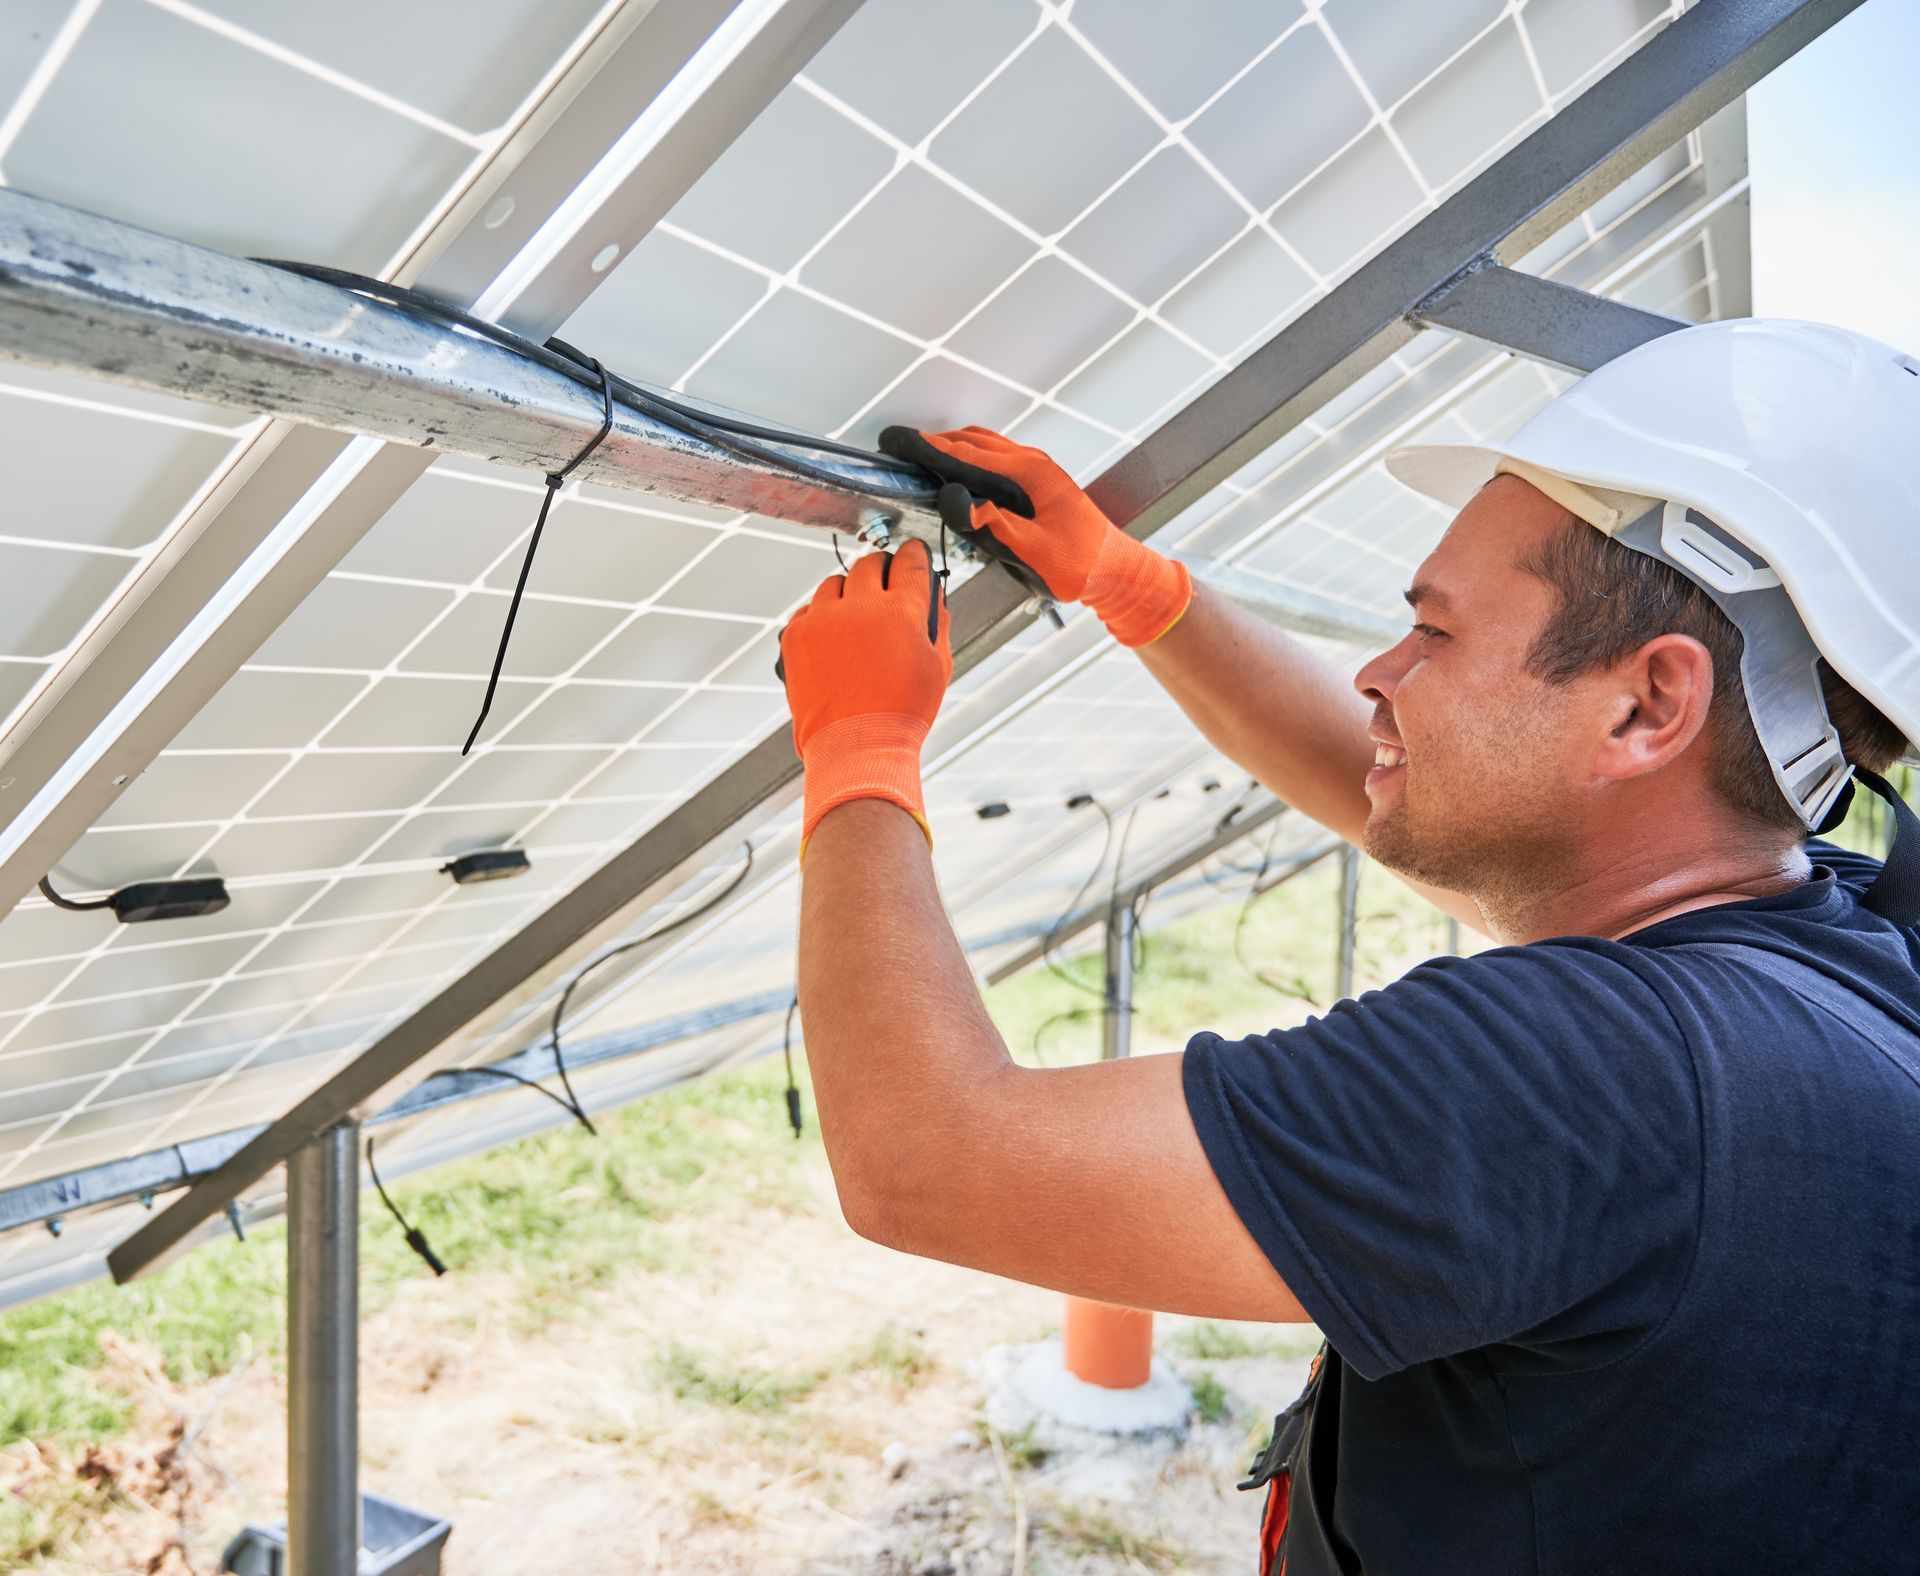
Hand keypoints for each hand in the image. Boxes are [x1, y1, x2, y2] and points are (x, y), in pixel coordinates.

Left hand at [779, 540, 951, 853]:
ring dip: (849, 593)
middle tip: (885, 583)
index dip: (915, 554)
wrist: (857, 747)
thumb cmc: (901, 713)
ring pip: (835, 583)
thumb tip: (934, 598)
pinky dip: (821, 617)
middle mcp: (861, 606)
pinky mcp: (796, 635)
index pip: (911, 562)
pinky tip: (834, 638)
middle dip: (881, 569)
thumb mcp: (938, 667)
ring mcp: (824, 619)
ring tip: (856, 618)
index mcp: (902, 611)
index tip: (914, 554)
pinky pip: (809, 610)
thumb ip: (938, 624)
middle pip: (870, 563)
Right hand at [879, 424, 1190, 647]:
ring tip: (920, 453)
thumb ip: (996, 526)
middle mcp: (1034, 463)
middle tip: (902, 444)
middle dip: (936, 441)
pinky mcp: (1038, 481)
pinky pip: (997, 457)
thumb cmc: (1081, 565)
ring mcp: (1038, 469)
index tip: (901, 441)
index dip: (931, 447)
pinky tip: (957, 468)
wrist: (1115, 570)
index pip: (970, 453)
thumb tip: (959, 502)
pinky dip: (971, 456)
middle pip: (975, 441)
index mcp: (1031, 473)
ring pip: (986, 445)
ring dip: (953, 446)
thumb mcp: (1035, 552)